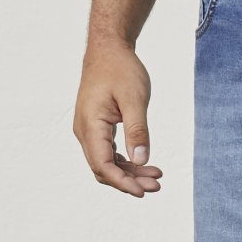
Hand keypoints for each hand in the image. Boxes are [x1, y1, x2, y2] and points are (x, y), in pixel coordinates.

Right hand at [72, 40, 163, 197]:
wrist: (108, 49)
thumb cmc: (120, 69)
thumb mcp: (134, 99)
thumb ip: (138, 130)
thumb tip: (141, 159)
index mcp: (90, 124)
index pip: (103, 165)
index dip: (122, 182)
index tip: (143, 191)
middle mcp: (84, 131)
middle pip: (103, 169)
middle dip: (129, 181)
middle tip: (156, 185)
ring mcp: (88, 130)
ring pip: (106, 163)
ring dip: (129, 173)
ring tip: (156, 177)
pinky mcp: (96, 128)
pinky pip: (108, 153)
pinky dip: (126, 162)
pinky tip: (145, 165)